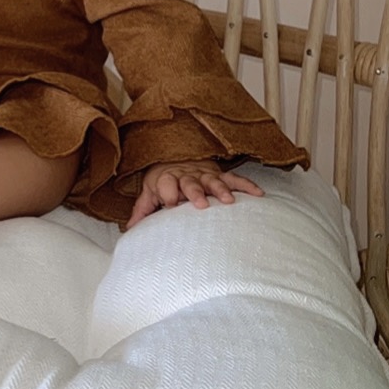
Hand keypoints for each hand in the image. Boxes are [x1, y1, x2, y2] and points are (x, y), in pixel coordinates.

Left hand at [125, 160, 262, 228]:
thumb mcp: (150, 192)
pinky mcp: (220, 175)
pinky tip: (258, 194)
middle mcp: (187, 175)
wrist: (178, 158)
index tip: (171, 204)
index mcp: (167, 179)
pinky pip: (234, 178)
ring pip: (213, 180)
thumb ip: (142, 210)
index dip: (167, 192)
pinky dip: (246, 185)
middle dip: (195, 192)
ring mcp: (204, 174)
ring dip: (221, 189)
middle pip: (190, 182)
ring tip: (229, 201)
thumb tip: (130, 230)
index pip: (165, 183)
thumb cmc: (164, 182)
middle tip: (201, 204)